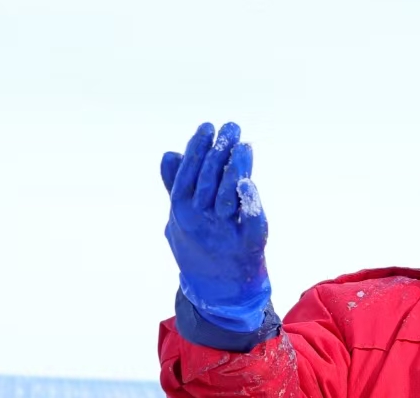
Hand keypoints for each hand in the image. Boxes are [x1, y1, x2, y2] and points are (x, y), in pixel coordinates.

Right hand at [161, 122, 269, 331]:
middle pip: (207, 181)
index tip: (207, 127)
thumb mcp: (179, 217)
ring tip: (242, 145)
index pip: (186, 174)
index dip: (196, 149)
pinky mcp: (248, 244)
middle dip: (218, 150)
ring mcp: (223, 234)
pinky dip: (248, 201)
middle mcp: (199, 223)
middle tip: (230, 127)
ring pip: (227, 197)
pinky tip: (249, 181)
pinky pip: (249, 219)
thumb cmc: (197, 245)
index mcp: (180, 213)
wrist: (216, 292)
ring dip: (235, 169)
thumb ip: (176, 185)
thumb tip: (169, 154)